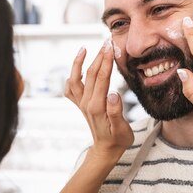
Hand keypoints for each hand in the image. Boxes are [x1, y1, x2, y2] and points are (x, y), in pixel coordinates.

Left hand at [65, 40, 132, 159]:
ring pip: (77, 79)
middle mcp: (86, 103)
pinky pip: (71, 88)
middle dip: (98, 56)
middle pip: (90, 74)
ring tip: (84, 49)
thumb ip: (117, 113)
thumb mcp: (122, 130)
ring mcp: (82, 104)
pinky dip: (72, 76)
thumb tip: (113, 95)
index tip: (111, 47)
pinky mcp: (81, 105)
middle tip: (106, 42)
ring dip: (79, 63)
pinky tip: (77, 68)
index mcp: (97, 107)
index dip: (106, 61)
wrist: (106, 150)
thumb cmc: (117, 140)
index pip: (101, 78)